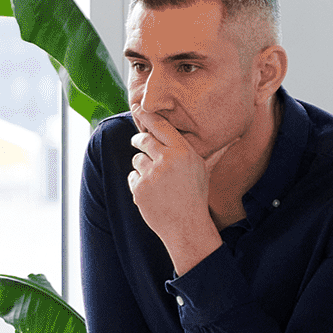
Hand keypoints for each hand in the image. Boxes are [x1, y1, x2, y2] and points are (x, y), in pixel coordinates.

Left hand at [128, 109, 228, 274]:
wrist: (186, 225)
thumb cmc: (195, 195)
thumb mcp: (200, 168)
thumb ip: (190, 150)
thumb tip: (199, 134)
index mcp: (183, 152)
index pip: (161, 126)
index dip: (147, 115)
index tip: (137, 107)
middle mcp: (166, 160)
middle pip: (143, 139)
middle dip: (138, 139)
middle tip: (138, 141)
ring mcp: (151, 175)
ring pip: (136, 159)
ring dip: (142, 166)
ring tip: (155, 179)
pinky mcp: (139, 189)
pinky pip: (132, 177)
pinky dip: (139, 182)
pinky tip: (152, 193)